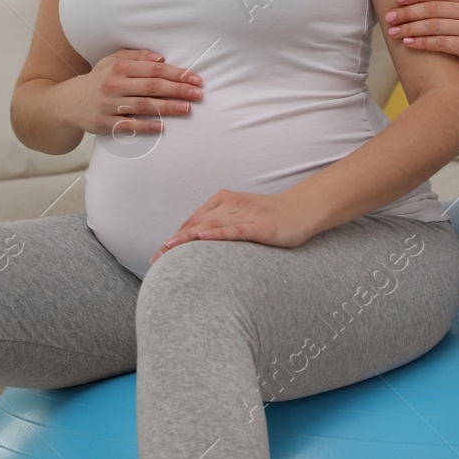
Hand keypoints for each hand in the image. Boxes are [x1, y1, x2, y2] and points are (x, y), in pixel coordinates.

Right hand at [54, 48, 202, 136]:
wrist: (69, 102)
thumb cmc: (99, 79)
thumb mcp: (113, 60)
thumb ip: (137, 55)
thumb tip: (161, 58)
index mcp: (119, 67)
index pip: (153, 69)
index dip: (176, 74)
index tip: (195, 78)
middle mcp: (114, 85)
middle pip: (152, 87)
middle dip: (178, 89)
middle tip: (198, 94)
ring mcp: (110, 105)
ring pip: (144, 106)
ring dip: (168, 107)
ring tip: (187, 108)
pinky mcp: (105, 123)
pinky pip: (129, 125)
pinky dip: (146, 126)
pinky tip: (163, 127)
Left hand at [149, 188, 319, 263]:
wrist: (302, 210)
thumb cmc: (272, 216)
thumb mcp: (243, 217)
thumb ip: (222, 225)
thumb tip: (201, 243)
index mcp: (224, 200)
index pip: (194, 220)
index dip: (175, 236)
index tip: (159, 253)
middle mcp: (230, 204)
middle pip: (196, 224)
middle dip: (174, 241)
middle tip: (156, 258)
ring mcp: (244, 213)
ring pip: (209, 226)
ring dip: (186, 239)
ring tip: (168, 250)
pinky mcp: (257, 225)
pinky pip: (232, 229)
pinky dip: (215, 234)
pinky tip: (201, 239)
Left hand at [384, 0, 458, 84]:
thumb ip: (453, 9)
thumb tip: (417, 4)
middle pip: (432, 8)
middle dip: (407, 12)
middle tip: (389, 17)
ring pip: (433, 25)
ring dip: (409, 28)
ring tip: (394, 32)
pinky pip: (439, 43)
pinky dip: (421, 43)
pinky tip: (408, 43)